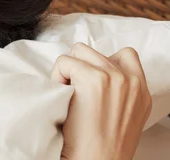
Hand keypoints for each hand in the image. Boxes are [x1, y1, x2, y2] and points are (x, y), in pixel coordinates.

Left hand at [51, 43, 151, 159]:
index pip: (125, 55)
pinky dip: (57, 76)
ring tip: (68, 92)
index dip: (100, 64)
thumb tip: (94, 73)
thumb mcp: (124, 115)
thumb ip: (118, 91)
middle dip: (79, 66)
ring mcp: (112, 77)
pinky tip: (62, 95)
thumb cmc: (102, 145)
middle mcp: (130, 81)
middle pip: (94, 51)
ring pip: (78, 51)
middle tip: (74, 89)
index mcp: (141, 90)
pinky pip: (64, 62)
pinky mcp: (92, 78)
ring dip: (68, 69)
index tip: (88, 80)